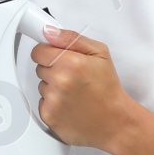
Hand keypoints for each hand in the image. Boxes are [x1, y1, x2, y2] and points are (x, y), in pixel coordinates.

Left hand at [31, 25, 137, 152]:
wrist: (114, 122)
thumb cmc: (108, 89)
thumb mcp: (100, 54)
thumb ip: (71, 38)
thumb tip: (48, 32)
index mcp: (70, 62)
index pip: (38, 51)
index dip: (49, 53)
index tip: (59, 58)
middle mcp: (59, 81)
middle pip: (40, 68)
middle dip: (53, 70)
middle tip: (73, 77)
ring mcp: (52, 100)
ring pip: (42, 86)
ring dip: (53, 88)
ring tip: (74, 93)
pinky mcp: (48, 116)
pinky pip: (42, 103)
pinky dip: (53, 104)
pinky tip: (70, 105)